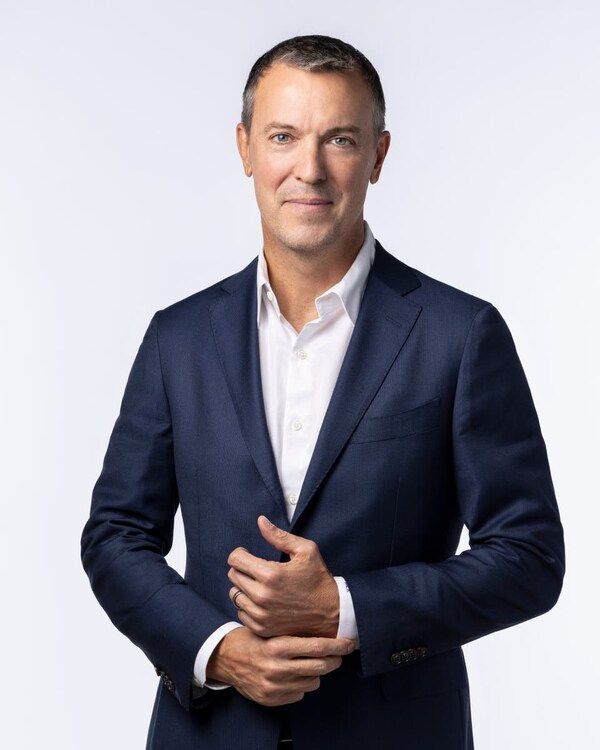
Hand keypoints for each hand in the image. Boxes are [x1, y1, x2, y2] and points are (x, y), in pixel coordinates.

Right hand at [206, 626, 354, 705]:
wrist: (226, 659)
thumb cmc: (253, 640)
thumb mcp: (271, 630)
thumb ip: (295, 633)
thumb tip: (327, 631)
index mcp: (278, 645)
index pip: (317, 646)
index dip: (337, 645)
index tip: (349, 643)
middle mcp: (277, 667)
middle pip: (320, 666)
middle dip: (334, 660)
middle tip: (338, 655)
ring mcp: (274, 686)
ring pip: (313, 682)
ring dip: (316, 673)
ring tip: (308, 664)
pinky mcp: (271, 699)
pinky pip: (300, 694)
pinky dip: (301, 684)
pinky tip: (292, 675)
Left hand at [227, 515, 344, 639]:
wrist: (331, 612)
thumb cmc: (318, 578)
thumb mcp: (305, 550)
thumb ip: (279, 536)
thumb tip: (260, 521)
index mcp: (270, 574)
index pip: (235, 559)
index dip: (240, 553)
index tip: (248, 554)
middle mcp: (262, 596)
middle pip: (233, 575)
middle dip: (242, 568)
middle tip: (257, 569)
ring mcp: (261, 615)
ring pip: (234, 594)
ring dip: (243, 587)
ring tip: (260, 585)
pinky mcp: (262, 628)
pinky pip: (241, 612)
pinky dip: (247, 605)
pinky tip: (262, 600)